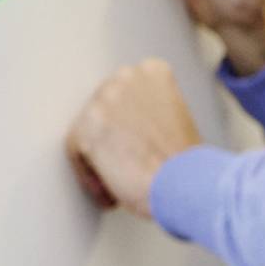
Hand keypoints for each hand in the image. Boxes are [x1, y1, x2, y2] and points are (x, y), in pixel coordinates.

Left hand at [65, 58, 202, 219]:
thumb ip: (147, 112)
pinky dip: (90, 176)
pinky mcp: (85, 128)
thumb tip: (124, 128)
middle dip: (112, 141)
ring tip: (123, 183)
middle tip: (129, 168)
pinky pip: (76, 153)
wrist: (188, 186)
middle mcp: (126, 77)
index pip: (126, 94)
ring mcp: (103, 101)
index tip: (140, 147)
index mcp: (153, 72)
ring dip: (102, 159)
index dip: (130, 126)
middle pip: (104, 111)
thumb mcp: (175, 121)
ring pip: (88, 132)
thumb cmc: (186, 167)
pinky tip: (112, 193)